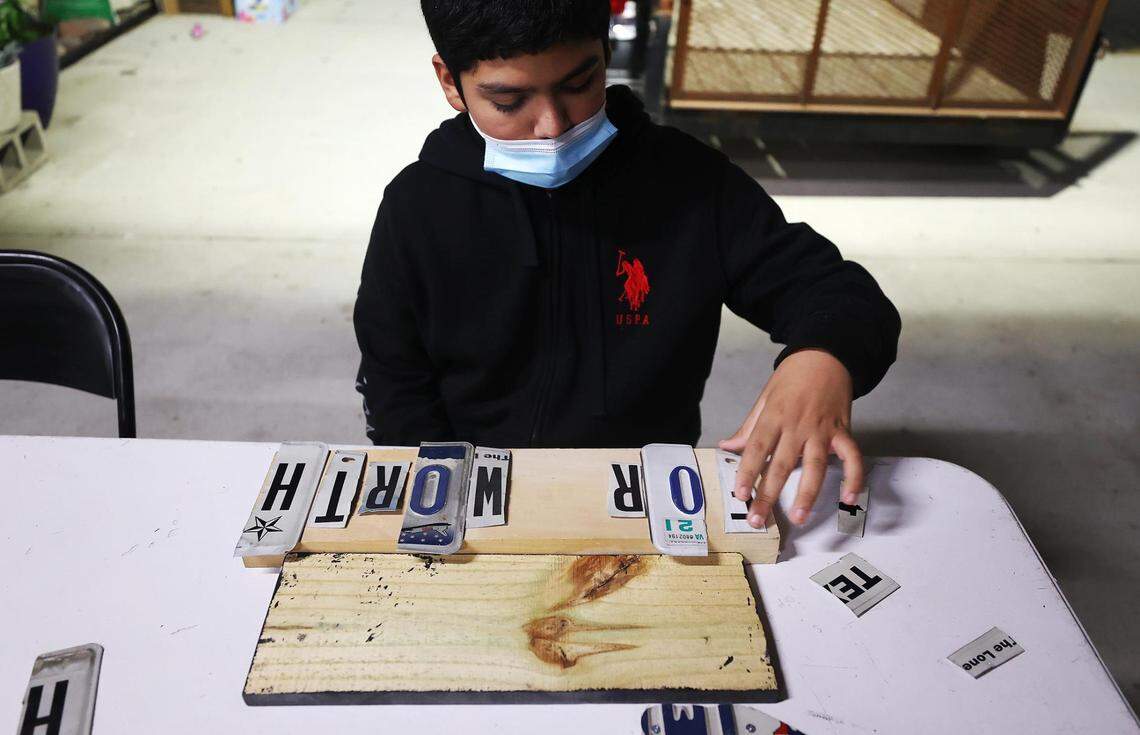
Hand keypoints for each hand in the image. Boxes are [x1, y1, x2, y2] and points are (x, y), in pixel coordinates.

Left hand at [718, 349, 862, 527]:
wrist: (826, 355)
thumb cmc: (792, 377)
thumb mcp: (765, 397)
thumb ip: (748, 427)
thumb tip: (727, 446)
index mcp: (774, 416)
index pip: (757, 449)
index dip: (748, 473)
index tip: (740, 494)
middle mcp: (797, 425)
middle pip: (781, 464)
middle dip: (768, 494)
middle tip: (758, 517)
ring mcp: (822, 429)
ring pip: (815, 466)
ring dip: (807, 494)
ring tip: (798, 516)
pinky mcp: (843, 431)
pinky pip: (852, 457)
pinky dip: (854, 478)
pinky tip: (849, 497)